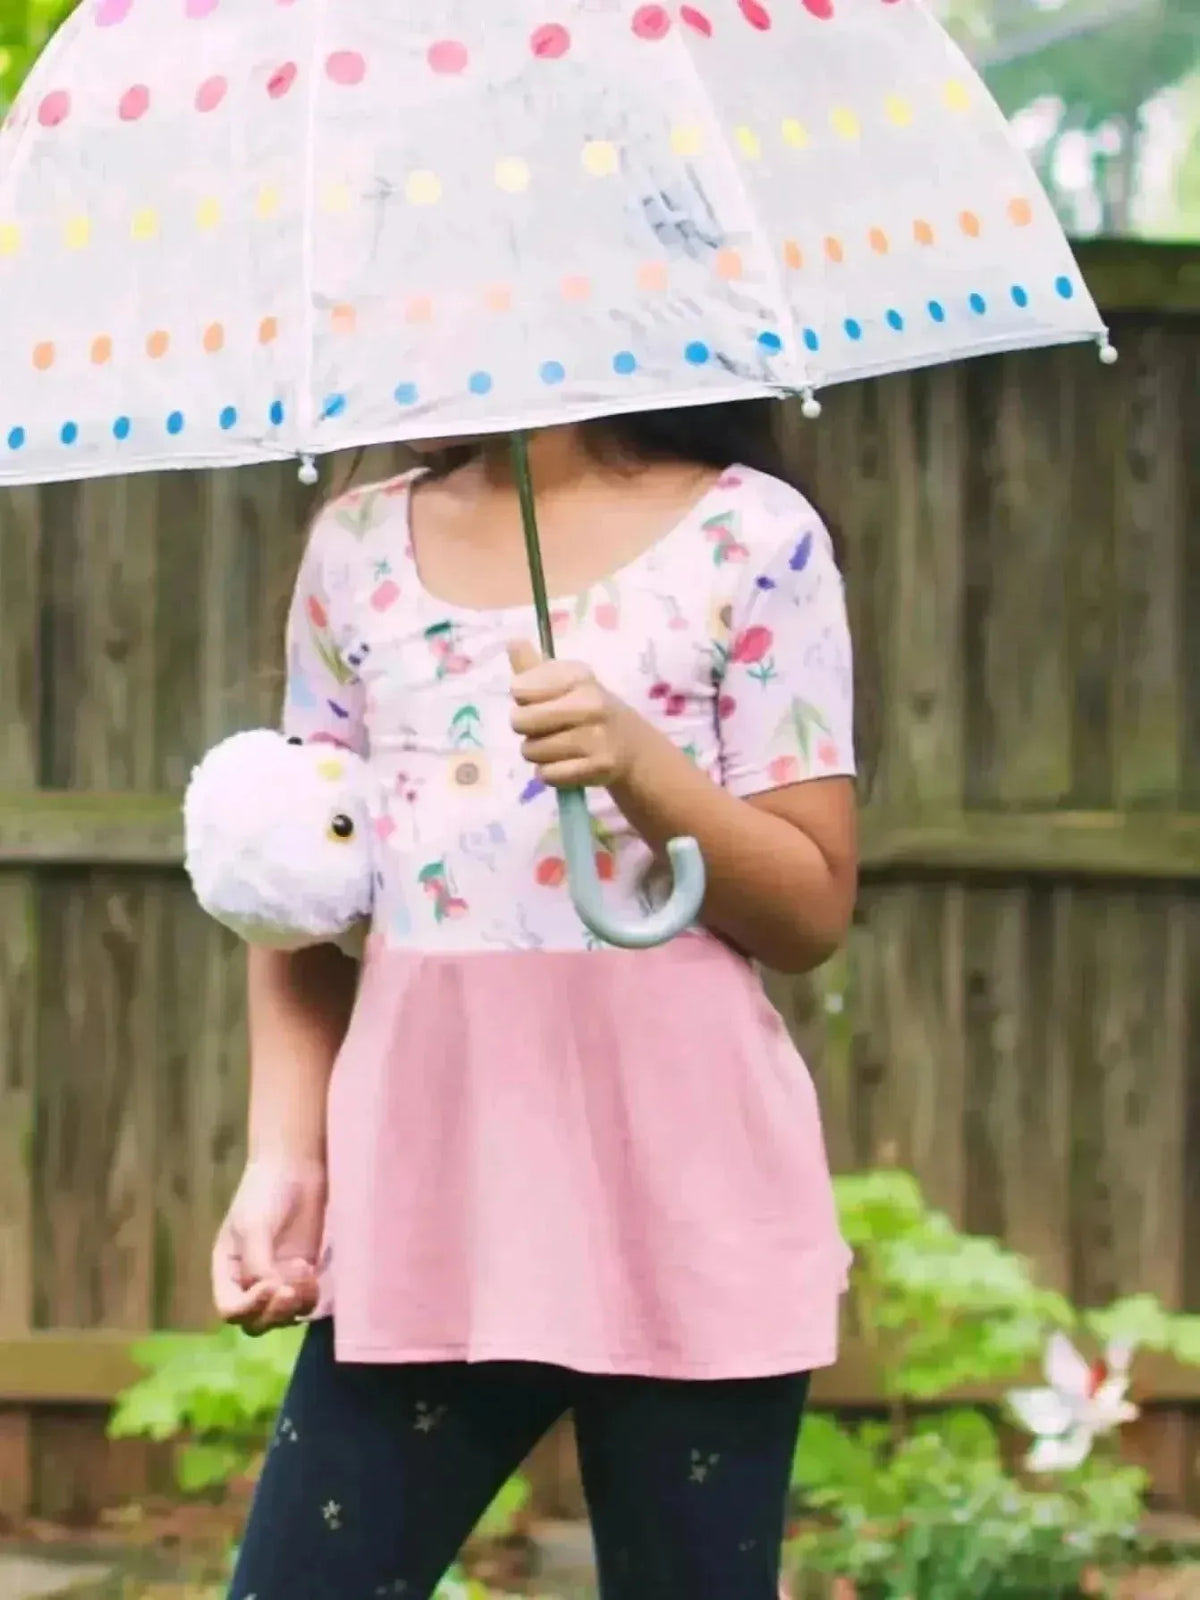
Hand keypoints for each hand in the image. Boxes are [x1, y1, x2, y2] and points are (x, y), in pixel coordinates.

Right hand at [211, 1157, 326, 1335]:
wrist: (295, 1170)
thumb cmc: (265, 1193)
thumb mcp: (253, 1226)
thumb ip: (257, 1263)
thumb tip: (272, 1293)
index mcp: (227, 1272)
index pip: (230, 1309)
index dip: (248, 1307)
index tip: (270, 1285)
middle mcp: (249, 1283)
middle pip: (255, 1322)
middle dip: (273, 1312)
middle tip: (289, 1290)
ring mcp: (278, 1281)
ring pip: (282, 1318)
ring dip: (294, 1306)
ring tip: (303, 1271)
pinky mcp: (302, 1276)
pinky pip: (305, 1304)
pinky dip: (310, 1296)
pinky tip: (312, 1271)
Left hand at [508, 641, 638, 789]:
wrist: (632, 745)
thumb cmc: (589, 709)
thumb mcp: (566, 683)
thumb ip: (535, 668)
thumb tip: (512, 642)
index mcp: (578, 676)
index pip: (520, 688)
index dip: (523, 698)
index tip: (540, 700)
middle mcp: (590, 703)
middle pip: (521, 721)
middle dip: (525, 728)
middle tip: (543, 728)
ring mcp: (596, 737)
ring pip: (531, 751)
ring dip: (537, 753)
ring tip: (558, 747)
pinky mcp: (598, 767)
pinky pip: (548, 775)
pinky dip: (550, 774)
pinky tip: (566, 764)